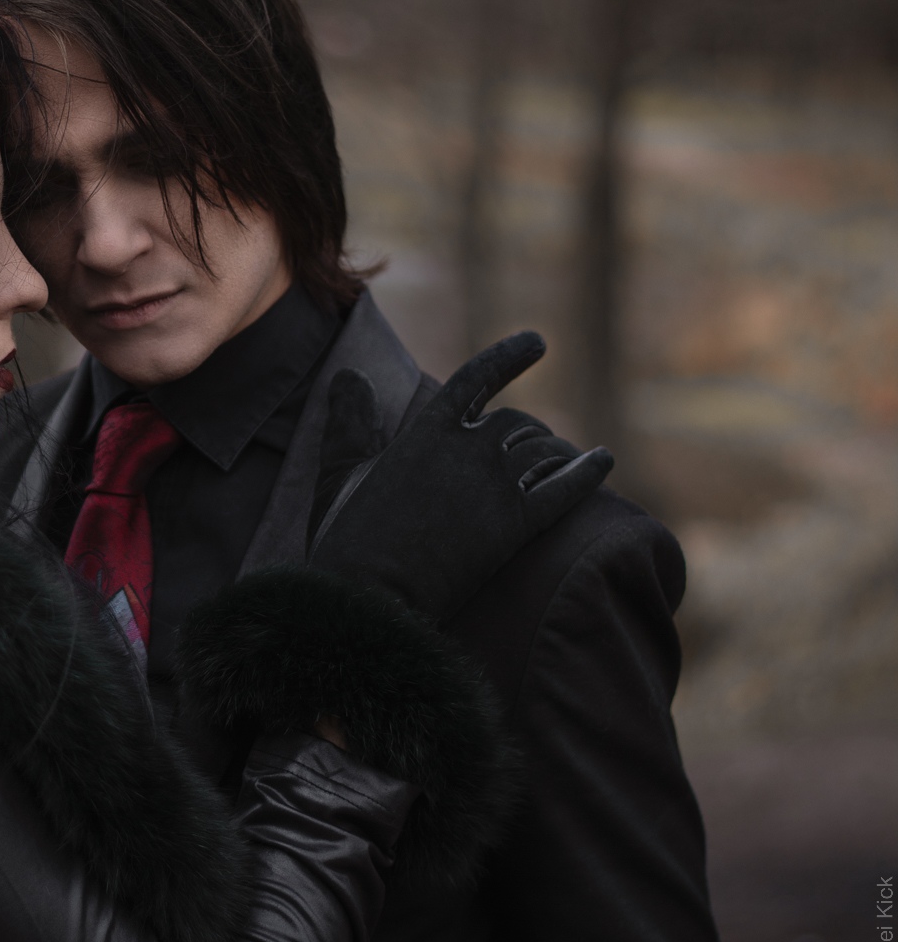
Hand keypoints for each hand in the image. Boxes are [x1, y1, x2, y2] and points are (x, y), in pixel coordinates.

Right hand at [307, 331, 611, 621]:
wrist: (370, 598)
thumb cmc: (347, 539)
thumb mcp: (339, 471)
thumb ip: (349, 420)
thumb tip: (348, 373)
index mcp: (426, 430)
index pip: (477, 377)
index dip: (509, 357)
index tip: (537, 343)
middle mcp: (469, 448)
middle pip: (516, 423)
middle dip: (527, 430)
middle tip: (532, 440)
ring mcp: (497, 486)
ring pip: (543, 451)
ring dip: (554, 451)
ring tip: (560, 456)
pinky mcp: (517, 526)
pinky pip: (566, 488)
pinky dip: (588, 471)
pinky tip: (603, 461)